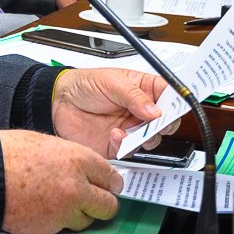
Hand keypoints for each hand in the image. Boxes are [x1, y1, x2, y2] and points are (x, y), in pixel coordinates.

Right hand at [0, 130, 122, 233]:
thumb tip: (85, 170)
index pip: (113, 178)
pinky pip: (66, 228)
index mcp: (78, 159)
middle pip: (109, 205)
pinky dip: (59, 221)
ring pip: (87, 220)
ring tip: (58, 202)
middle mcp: (78, 185)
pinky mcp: (52, 226)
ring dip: (78, 214)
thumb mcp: (47, 144)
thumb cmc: (9, 154)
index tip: (108, 187)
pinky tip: (45, 209)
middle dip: (101, 204)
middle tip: (92, 201)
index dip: (110, 184)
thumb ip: (72, 159)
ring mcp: (66, 209)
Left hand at [50, 68, 179, 156]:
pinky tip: (115, 134)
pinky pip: (131, 150)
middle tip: (156, 124)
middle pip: (165, 121)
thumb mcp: (110, 82)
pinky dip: (125, 145)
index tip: (176, 110)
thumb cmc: (83, 85)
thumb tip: (155, 111)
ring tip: (133, 130)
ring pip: (151, 139)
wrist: (57, 102)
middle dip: (163, 124)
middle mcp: (139, 110)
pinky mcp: (118, 143)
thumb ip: (134, 97)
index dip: (176, 104)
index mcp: (142, 89)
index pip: (169, 96)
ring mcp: (130, 127)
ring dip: (145, 137)